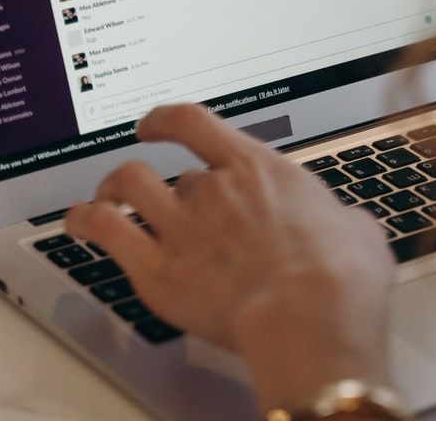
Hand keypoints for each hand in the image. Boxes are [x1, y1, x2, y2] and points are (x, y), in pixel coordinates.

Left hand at [65, 104, 395, 409]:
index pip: (196, 123)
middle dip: (170, 191)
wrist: (312, 314)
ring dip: (112, 189)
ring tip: (106, 198)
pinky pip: (104, 230)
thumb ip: (341, 220)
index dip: (166, 120)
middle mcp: (213, 190)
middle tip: (169, 207)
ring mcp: (181, 227)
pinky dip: (84, 222)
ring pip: (126, 185)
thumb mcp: (357, 231)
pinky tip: (78, 224)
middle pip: (173, 174)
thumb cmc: (341, 277)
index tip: (156, 125)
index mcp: (259, 170)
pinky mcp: (157, 271)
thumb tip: (350, 228)